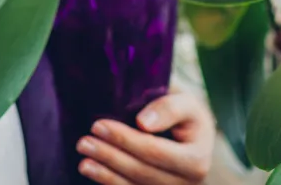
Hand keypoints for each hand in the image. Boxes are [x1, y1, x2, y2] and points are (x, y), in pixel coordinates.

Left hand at [76, 91, 215, 184]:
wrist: (193, 139)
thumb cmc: (186, 116)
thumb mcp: (187, 103)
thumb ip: (169, 108)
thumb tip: (143, 123)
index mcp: (197, 160)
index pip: (154, 151)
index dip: (124, 139)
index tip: (98, 125)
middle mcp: (187, 184)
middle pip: (141, 172)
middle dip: (110, 157)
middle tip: (83, 143)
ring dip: (105, 176)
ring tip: (84, 162)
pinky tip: (94, 174)